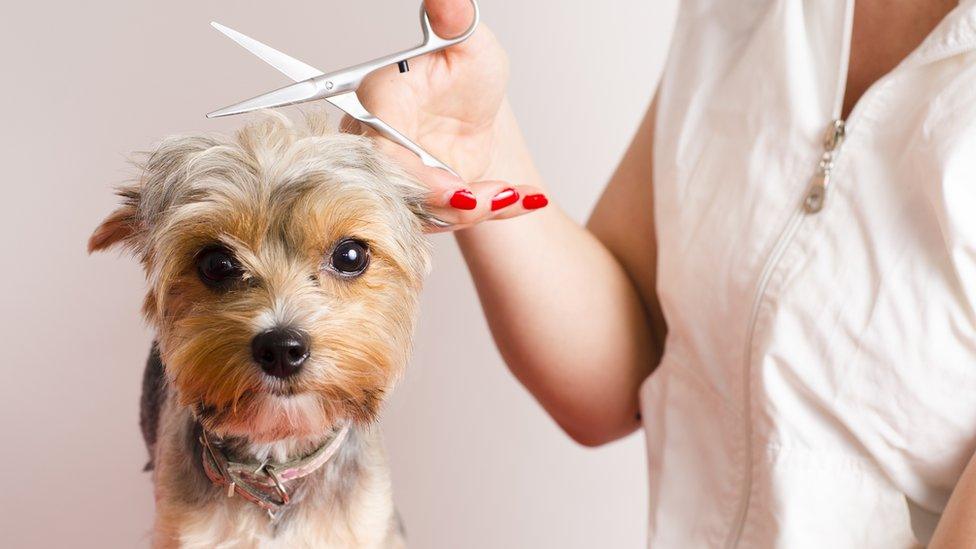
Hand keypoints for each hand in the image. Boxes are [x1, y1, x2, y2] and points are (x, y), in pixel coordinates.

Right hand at [342, 0, 547, 230]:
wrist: (477, 103)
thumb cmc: (464, 72)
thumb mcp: (468, 43)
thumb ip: (454, 21)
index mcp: (380, 104)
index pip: (381, 151)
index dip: (416, 176)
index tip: (457, 188)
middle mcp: (382, 146)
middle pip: (402, 192)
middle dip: (450, 203)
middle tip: (494, 197)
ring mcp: (404, 178)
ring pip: (429, 212)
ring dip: (477, 209)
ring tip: (514, 194)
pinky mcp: (430, 200)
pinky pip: (457, 217)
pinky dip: (496, 211)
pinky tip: (526, 199)